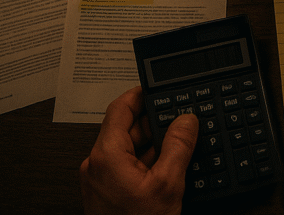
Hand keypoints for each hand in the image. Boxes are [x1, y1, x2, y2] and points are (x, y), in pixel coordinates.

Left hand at [80, 87, 198, 214]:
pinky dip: (147, 162)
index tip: (155, 87)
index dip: (140, 94)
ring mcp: (101, 181)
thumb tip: (186, 121)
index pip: (120, 108)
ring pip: (128, 149)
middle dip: (153, 122)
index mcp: (106, 155)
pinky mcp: (107, 195)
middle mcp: (97, 165)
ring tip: (178, 143)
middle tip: (177, 117)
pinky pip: (128, 167)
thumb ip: (178, 147)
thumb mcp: (167, 184)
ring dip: (152, 144)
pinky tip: (168, 167)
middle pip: (125, 128)